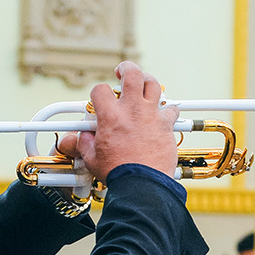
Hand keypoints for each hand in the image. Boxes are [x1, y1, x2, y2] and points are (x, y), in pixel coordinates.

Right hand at [74, 62, 178, 181]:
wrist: (143, 185)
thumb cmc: (118, 174)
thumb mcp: (92, 159)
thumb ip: (85, 143)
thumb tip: (83, 137)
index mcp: (111, 116)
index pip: (100, 90)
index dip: (98, 93)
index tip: (100, 100)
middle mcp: (132, 110)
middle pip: (132, 74)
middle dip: (126, 68)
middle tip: (122, 72)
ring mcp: (151, 116)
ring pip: (153, 84)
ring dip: (147, 82)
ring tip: (143, 85)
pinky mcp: (166, 125)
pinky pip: (171, 109)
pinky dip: (167, 108)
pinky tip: (163, 112)